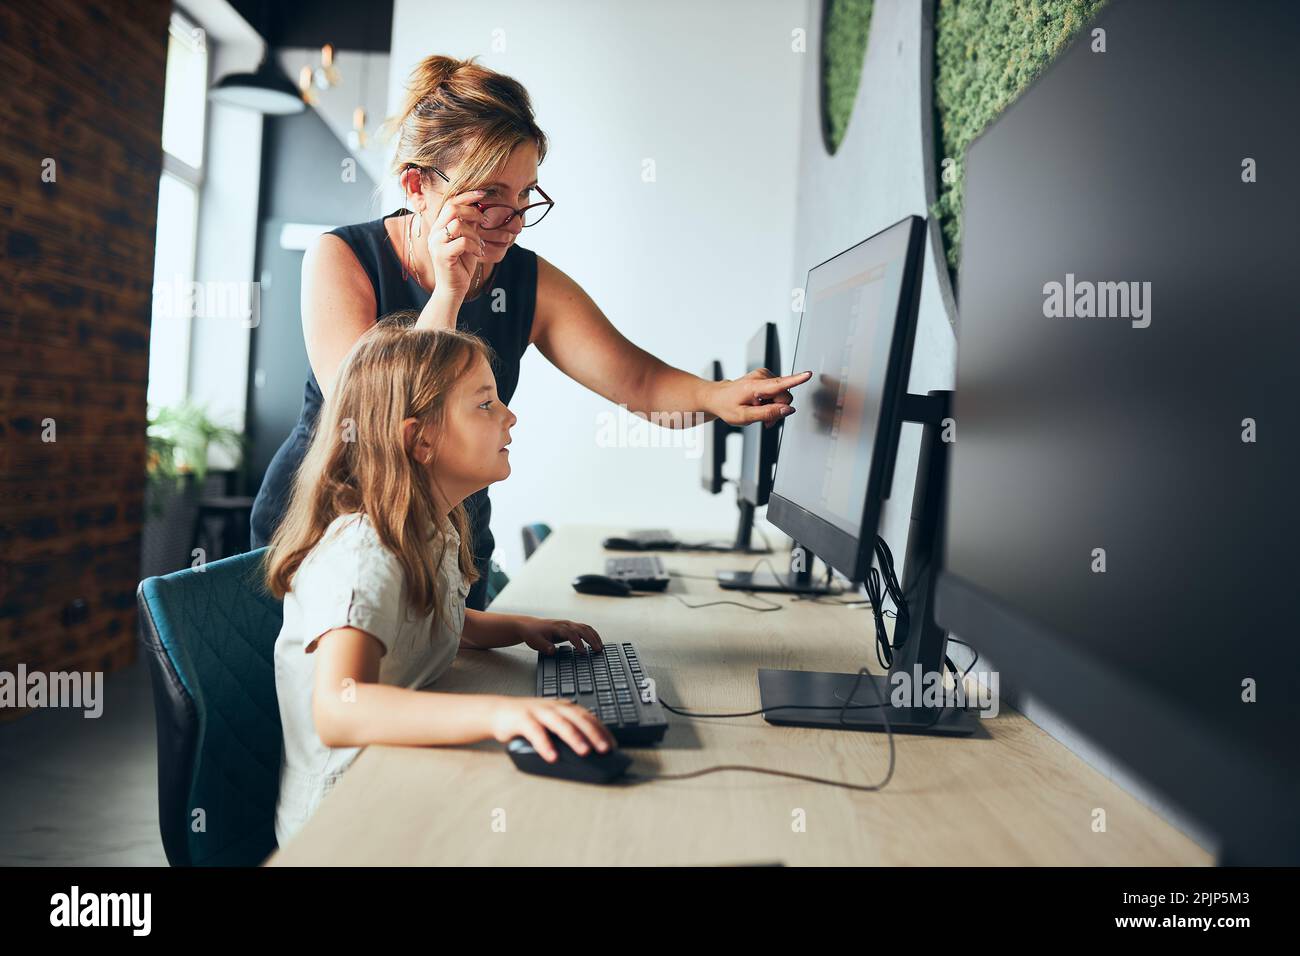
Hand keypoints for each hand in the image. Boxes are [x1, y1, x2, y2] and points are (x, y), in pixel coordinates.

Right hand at [425, 187, 488, 300]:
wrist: (453, 290)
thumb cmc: (461, 265)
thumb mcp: (468, 241)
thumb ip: (470, 225)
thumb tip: (479, 208)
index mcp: (439, 227)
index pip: (450, 202)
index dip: (467, 196)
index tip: (483, 194)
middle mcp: (434, 233)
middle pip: (452, 208)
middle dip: (473, 212)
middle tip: (484, 221)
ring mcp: (436, 244)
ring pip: (458, 225)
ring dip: (475, 234)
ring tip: (479, 245)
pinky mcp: (442, 255)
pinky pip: (462, 241)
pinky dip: (474, 246)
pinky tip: (478, 254)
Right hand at [490, 696, 614, 760]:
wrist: (498, 712)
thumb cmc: (528, 720)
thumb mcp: (551, 722)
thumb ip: (567, 730)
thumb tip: (589, 751)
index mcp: (563, 707)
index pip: (587, 716)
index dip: (601, 730)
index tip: (612, 745)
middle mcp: (553, 707)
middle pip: (578, 718)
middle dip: (593, 733)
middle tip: (605, 749)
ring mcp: (537, 711)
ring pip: (560, 723)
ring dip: (574, 737)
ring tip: (585, 752)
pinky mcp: (522, 719)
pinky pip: (535, 732)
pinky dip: (545, 744)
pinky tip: (552, 756)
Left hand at [515, 616, 603, 654]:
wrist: (530, 626)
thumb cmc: (533, 634)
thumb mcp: (535, 642)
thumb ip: (544, 646)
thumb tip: (553, 651)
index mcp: (557, 627)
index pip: (571, 633)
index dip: (578, 642)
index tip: (583, 652)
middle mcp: (565, 624)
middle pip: (582, 629)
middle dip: (591, 639)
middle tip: (598, 650)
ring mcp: (569, 624)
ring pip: (585, 628)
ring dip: (594, 636)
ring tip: (600, 647)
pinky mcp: (571, 627)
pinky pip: (584, 628)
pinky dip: (592, 634)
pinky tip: (596, 641)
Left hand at [710, 368, 811, 427]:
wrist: (718, 397)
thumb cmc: (728, 406)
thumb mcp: (745, 417)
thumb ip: (768, 414)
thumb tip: (788, 410)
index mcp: (755, 386)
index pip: (779, 384)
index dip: (796, 380)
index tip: (808, 375)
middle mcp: (762, 376)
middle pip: (784, 396)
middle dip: (778, 409)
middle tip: (765, 418)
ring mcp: (764, 375)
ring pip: (782, 395)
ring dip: (774, 406)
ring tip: (759, 411)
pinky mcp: (767, 377)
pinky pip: (778, 392)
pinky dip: (772, 401)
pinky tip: (761, 405)